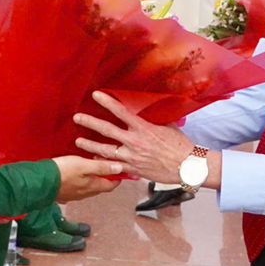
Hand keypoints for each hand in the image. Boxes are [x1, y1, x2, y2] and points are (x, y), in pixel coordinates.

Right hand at [52, 156, 123, 201]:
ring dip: (92, 179)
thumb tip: (120, 168)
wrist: (41, 182)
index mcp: (93, 187)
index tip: (120, 169)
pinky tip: (75, 175)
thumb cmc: (63, 171)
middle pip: (100, 187)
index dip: (117, 178)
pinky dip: (81, 182)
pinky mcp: (64, 195)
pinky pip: (77, 189)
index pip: (111, 185)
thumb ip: (102, 167)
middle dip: (105, 177)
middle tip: (104, 164)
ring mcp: (74, 196)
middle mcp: (86, 194)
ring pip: (88, 188)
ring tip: (90, 167)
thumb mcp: (84, 165)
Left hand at [74, 91, 192, 184]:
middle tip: (76, 118)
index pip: (121, 111)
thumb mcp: (166, 125)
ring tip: (78, 141)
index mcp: (143, 127)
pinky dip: (102, 163)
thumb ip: (152, 118)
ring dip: (89, 146)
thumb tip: (144, 107)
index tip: (95, 95)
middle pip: (107, 130)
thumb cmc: (180, 144)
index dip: (107, 102)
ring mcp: (132, 157)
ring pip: (105, 151)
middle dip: (90, 123)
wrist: (187, 166)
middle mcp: (135, 142)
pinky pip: (114, 167)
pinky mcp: (134, 170)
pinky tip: (93, 160)